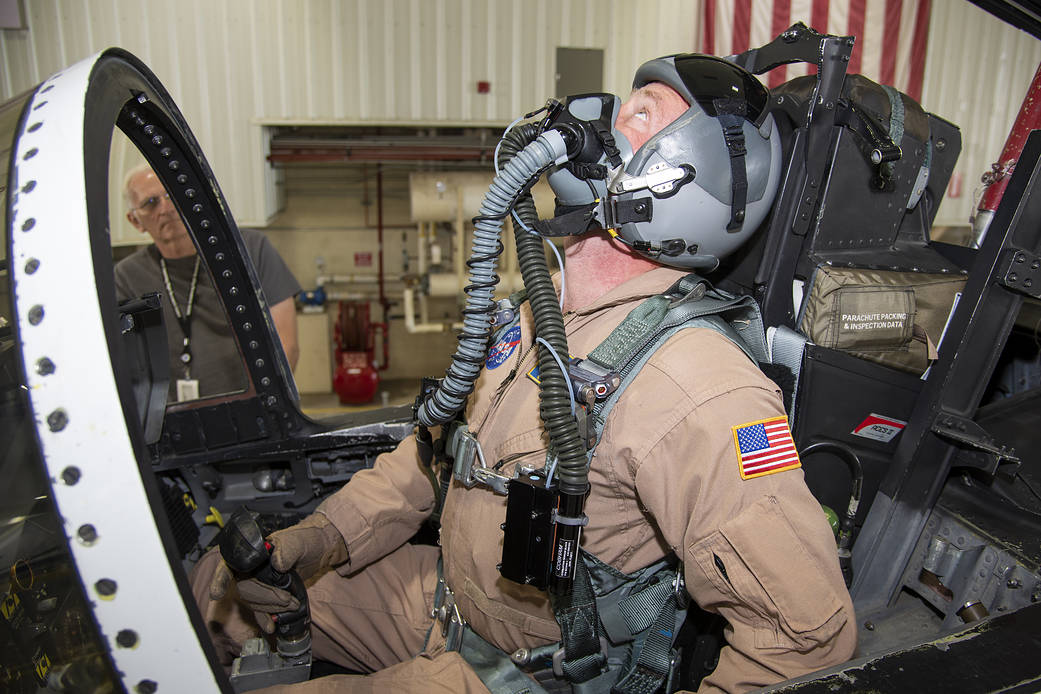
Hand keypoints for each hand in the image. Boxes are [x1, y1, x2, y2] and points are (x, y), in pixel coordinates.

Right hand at [209, 512, 347, 632]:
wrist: (321, 550)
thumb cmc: (307, 539)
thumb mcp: (299, 541)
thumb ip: (288, 549)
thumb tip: (277, 564)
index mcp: (253, 552)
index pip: (229, 564)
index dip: (220, 579)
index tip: (217, 593)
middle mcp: (251, 568)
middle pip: (244, 588)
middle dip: (264, 597)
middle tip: (286, 599)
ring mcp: (259, 583)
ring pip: (252, 601)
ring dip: (270, 607)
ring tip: (291, 605)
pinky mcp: (268, 595)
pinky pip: (260, 609)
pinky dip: (265, 618)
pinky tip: (271, 625)